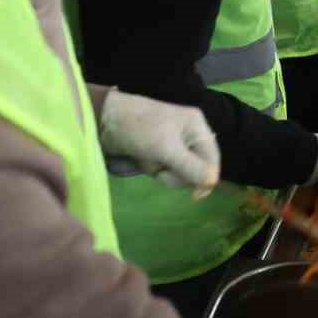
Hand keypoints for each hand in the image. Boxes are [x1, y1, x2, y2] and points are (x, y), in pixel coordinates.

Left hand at [98, 89, 219, 195]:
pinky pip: (164, 169)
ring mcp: (174, 144)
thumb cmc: (139, 129)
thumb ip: (191, 168)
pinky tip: (142, 159)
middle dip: (177, 173)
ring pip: (179, 171)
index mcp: (197, 128)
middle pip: (197, 169)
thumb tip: (213, 183)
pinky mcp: (159, 151)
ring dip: (163, 171)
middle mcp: (189, 135)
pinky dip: (153, 169)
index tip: (194, 197)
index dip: (205, 179)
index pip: (212, 161)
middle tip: (161, 169)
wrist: (104, 120)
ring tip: (147, 159)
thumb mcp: (167, 149)